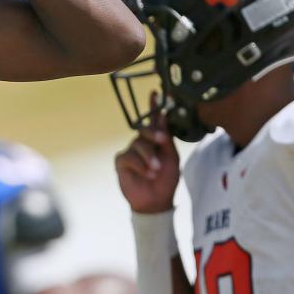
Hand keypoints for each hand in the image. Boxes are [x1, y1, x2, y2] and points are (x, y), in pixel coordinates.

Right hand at [114, 94, 179, 213]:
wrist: (156, 201)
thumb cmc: (166, 179)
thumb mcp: (172, 158)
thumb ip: (167, 139)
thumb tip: (163, 118)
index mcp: (156, 140)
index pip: (154, 120)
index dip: (154, 106)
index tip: (156, 92)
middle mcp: (142, 143)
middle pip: (144, 129)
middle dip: (153, 134)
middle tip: (162, 141)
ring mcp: (131, 151)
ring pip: (137, 144)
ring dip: (149, 157)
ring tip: (156, 170)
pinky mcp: (121, 162)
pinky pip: (128, 157)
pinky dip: (139, 165)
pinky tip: (147, 173)